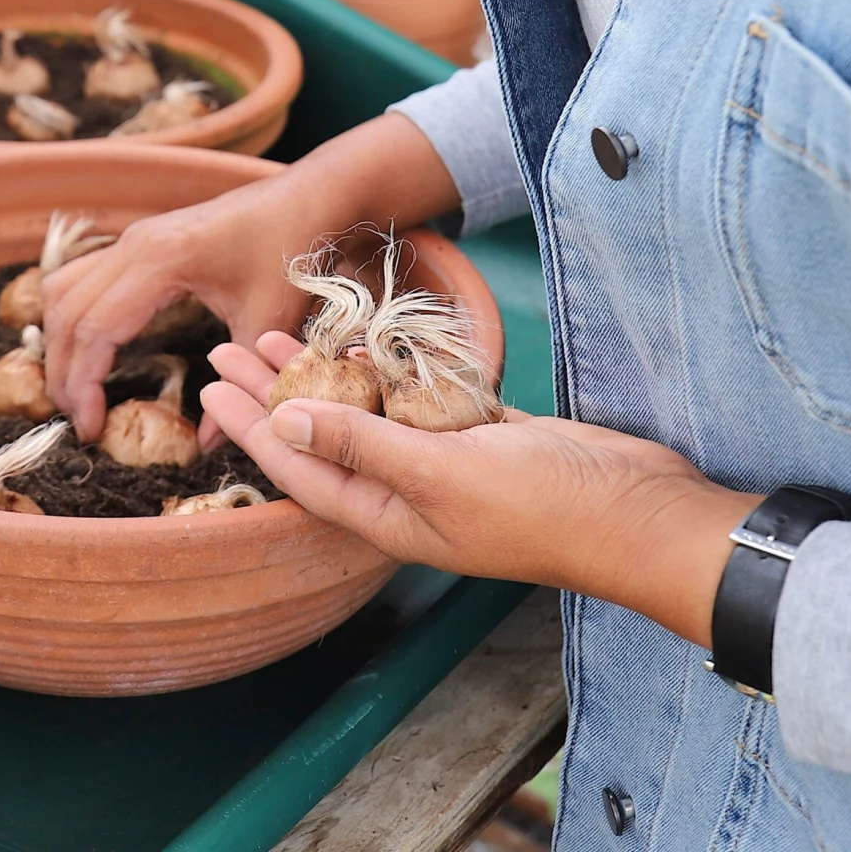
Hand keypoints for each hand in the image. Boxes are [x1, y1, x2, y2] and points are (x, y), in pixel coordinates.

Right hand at [43, 173, 312, 440]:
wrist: (310, 194)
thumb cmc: (293, 250)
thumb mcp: (268, 322)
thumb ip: (237, 381)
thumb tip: (209, 444)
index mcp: (158, 260)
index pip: (93, 328)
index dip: (83, 384)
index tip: (91, 429)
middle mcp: (133, 243)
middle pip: (66, 312)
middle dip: (63, 372)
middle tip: (79, 422)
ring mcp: (133, 237)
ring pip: (64, 290)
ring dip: (61, 342)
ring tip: (76, 392)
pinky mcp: (140, 240)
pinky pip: (83, 277)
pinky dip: (73, 316)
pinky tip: (89, 350)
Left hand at [202, 333, 759, 648]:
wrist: (642, 511)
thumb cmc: (547, 506)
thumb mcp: (444, 474)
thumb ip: (364, 445)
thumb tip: (286, 420)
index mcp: (391, 516)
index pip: (299, 468)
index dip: (250, 429)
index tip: (208, 387)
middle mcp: (410, 492)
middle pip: (321, 437)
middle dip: (269, 394)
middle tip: (223, 348)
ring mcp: (448, 464)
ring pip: (365, 414)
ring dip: (319, 376)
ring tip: (273, 335)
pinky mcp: (483, 436)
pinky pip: (416, 401)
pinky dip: (385, 371)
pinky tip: (361, 342)